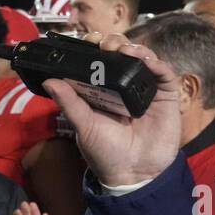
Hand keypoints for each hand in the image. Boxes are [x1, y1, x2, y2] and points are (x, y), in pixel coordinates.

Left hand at [43, 32, 180, 187]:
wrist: (132, 174)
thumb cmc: (105, 152)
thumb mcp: (84, 125)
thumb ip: (69, 103)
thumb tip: (49, 81)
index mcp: (103, 90)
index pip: (99, 61)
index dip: (94, 48)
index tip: (86, 41)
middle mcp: (124, 86)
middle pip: (121, 53)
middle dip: (113, 42)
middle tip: (103, 44)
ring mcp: (146, 88)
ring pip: (143, 58)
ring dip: (133, 48)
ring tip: (120, 49)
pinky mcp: (165, 95)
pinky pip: (164, 72)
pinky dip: (155, 62)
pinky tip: (144, 60)